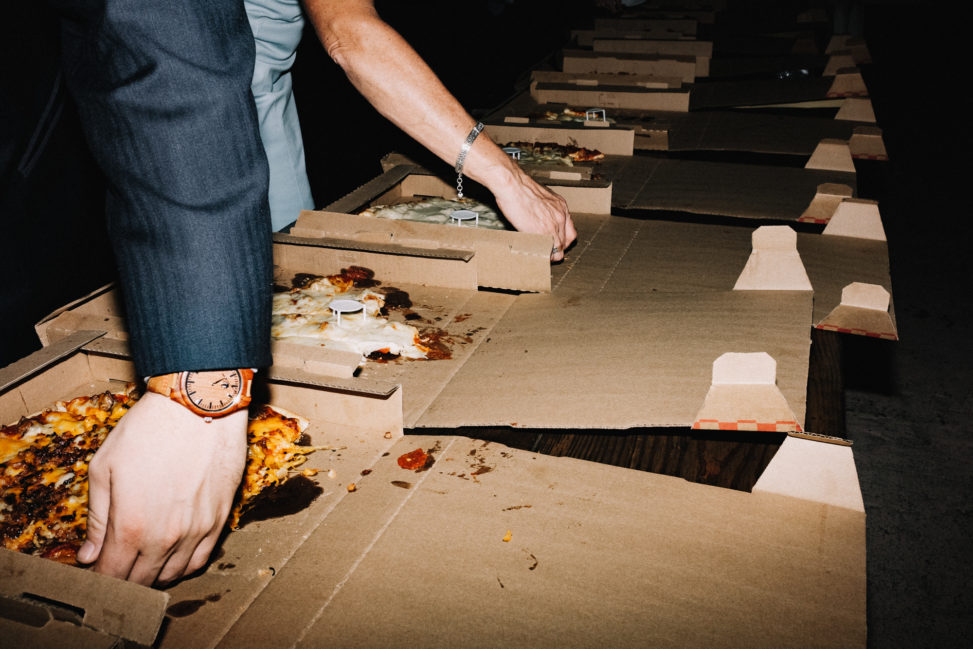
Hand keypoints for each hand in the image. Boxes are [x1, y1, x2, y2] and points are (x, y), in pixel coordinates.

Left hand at [77, 392, 246, 584]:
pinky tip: (173, 553)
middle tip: (116, 560)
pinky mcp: (220, 520)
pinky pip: (201, 559)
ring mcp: (196, 531)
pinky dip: (184, 564)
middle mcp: (164, 537)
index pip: (110, 574)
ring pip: (172, 575)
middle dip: (123, 577)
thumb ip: (96, 517)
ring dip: (154, 573)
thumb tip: (89, 554)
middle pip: (140, 580)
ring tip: (143, 557)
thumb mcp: (105, 467)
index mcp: (130, 526)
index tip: (96, 565)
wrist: (200, 406)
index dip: (98, 574)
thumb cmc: (150, 430)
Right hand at [488, 161, 577, 261]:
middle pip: (567, 240)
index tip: (555, 242)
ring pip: (559, 247)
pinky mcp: (544, 232)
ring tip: (542, 255)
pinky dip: (544, 254)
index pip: (569, 228)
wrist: (513, 184)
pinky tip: (536, 253)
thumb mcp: (539, 196)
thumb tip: (537, 217)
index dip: (562, 239)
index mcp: (560, 206)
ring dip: (551, 253)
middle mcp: (561, 215)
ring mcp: (554, 225)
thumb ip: (543, 209)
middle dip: (558, 248)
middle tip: (550, 253)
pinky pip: (549, 249)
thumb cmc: (519, 187)